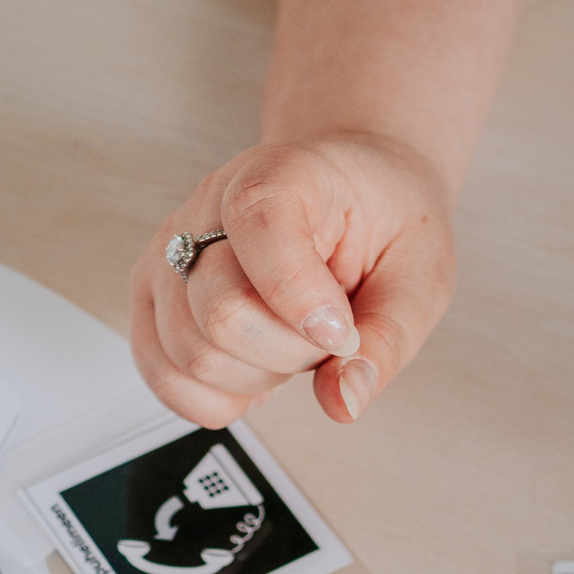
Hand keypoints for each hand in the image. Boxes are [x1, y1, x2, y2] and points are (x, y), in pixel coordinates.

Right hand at [130, 134, 454, 428]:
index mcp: (281, 173)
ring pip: (191, 354)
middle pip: (222, 315)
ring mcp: (171, 253)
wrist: (350, 195)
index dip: (303, 303)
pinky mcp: (153, 298)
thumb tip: (343, 400)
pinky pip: (162, 374)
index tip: (342, 331)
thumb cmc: (382, 220)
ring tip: (288, 343)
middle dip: (289, 353)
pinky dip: (214, 398)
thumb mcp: (420, 273)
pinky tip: (253, 373)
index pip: (260, 229)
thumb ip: (388, 339)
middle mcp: (208, 206)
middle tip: (325, 334)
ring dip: (255, 375)